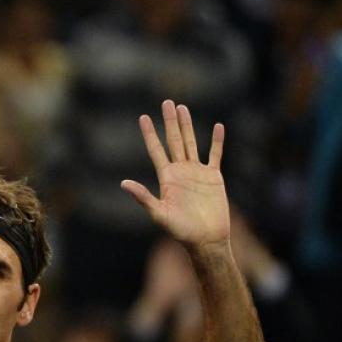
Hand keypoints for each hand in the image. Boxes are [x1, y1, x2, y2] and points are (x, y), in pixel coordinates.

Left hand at [121, 100, 229, 251]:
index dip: (150, 134)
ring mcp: (197, 173)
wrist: (206, 239)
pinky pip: (215, 155)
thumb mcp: (159, 213)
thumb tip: (123, 183)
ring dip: (188, 126)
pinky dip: (217, 141)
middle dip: (170, 122)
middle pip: (174, 141)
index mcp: (166, 178)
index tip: (143, 117)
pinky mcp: (214, 177)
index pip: (156, 150)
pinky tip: (217, 126)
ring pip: (192, 143)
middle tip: (166, 102)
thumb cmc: (181, 231)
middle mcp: (180, 172)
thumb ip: (143, 197)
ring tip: (183, 108)